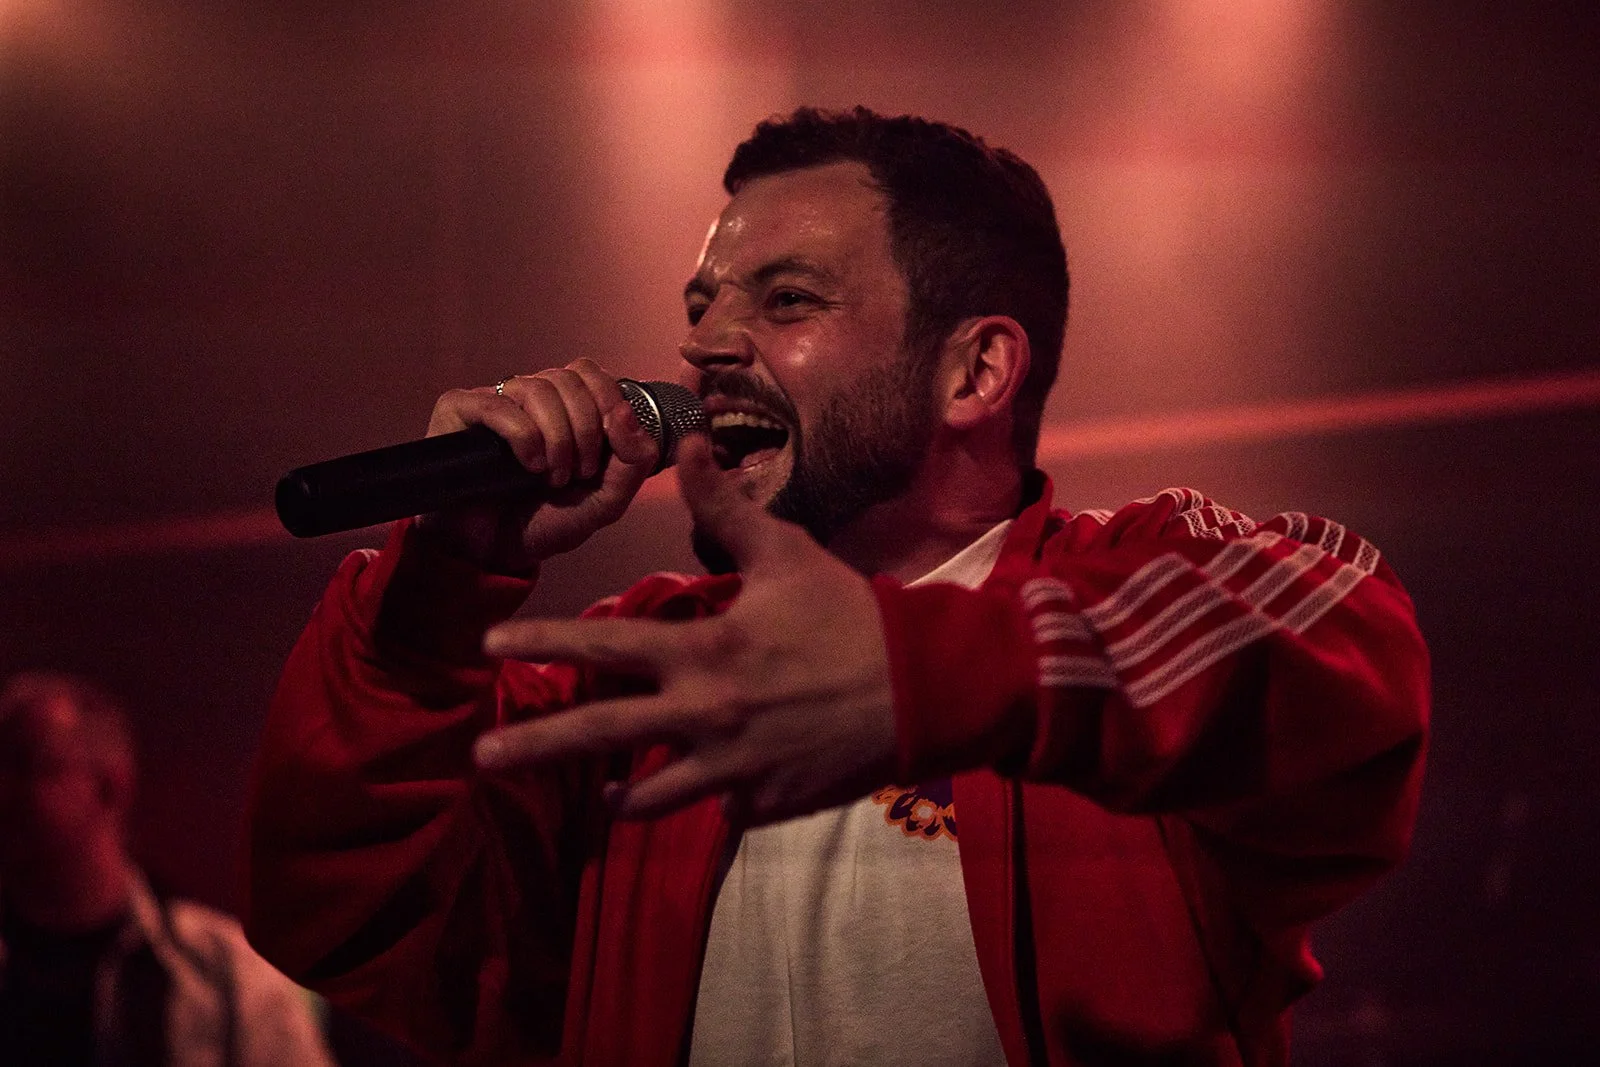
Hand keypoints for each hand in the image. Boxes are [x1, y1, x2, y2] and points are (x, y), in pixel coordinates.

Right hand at [415, 359, 658, 573]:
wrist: (495, 552)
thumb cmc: (546, 522)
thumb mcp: (606, 501)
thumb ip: (633, 462)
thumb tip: (625, 412)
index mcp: (566, 407)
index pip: (590, 373)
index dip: (607, 402)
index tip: (604, 452)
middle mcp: (531, 398)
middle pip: (569, 379)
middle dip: (585, 431)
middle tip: (578, 473)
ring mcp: (495, 401)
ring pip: (538, 389)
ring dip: (557, 439)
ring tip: (551, 476)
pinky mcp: (460, 410)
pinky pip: (499, 405)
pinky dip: (524, 437)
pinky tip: (528, 466)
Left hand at [474, 435, 898, 824]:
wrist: (924, 688)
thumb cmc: (851, 615)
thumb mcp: (787, 553)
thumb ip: (725, 506)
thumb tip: (685, 442)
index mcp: (705, 651)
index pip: (605, 650)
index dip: (544, 644)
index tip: (491, 648)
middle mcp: (706, 716)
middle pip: (602, 736)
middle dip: (536, 746)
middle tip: (482, 755)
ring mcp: (732, 769)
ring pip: (651, 796)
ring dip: (619, 796)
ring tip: (595, 798)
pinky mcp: (762, 804)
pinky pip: (718, 808)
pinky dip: (704, 800)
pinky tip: (702, 793)